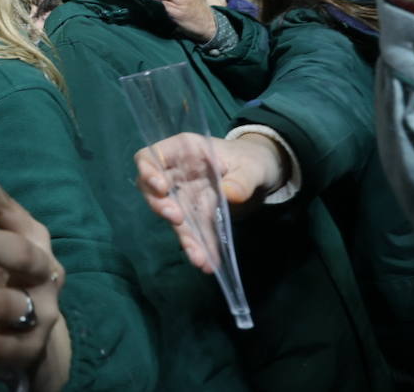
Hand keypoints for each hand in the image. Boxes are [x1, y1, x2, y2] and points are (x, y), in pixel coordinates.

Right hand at [136, 134, 285, 273]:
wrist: (265, 174)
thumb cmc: (253, 159)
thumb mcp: (253, 166)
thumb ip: (242, 179)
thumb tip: (229, 195)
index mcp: (184, 151)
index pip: (151, 157)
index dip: (148, 172)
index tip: (161, 188)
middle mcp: (178, 174)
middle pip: (153, 190)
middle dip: (161, 206)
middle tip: (177, 220)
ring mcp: (186, 196)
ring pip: (173, 217)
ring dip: (184, 236)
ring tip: (198, 257)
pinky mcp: (197, 215)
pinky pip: (194, 232)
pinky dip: (200, 247)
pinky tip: (207, 262)